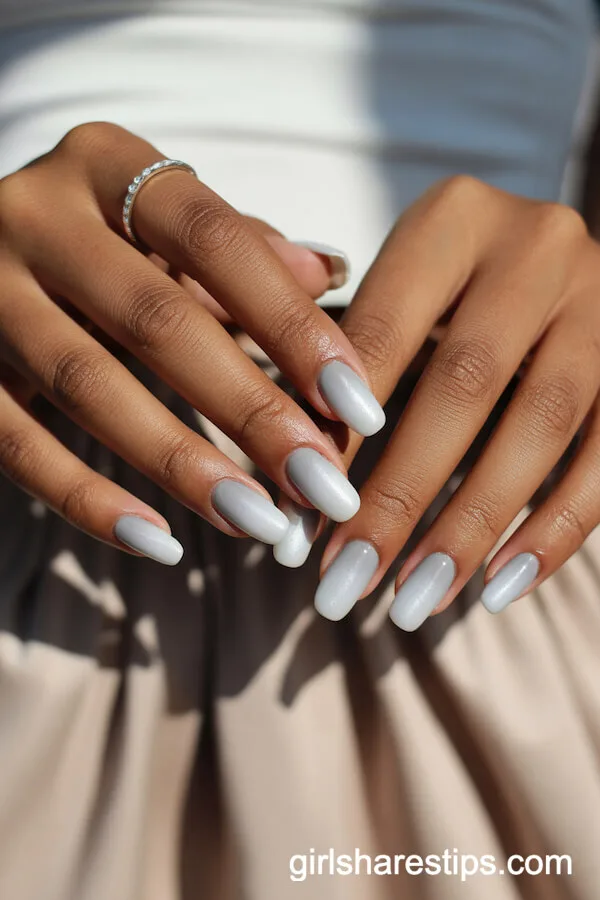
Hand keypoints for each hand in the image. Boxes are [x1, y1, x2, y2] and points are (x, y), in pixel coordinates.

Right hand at [0, 122, 384, 564]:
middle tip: (322, 481)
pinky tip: (162, 543)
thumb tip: (330, 275)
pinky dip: (89, 501)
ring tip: (260, 521)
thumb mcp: (160, 220)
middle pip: (157, 320)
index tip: (356, 403)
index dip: (291, 323)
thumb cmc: (94, 238)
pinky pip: (17, 446)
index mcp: (103, 164)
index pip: (215, 238)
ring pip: (88, 386)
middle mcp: (35, 214)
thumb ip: (240, 246)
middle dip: (250, 409)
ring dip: (181, 464)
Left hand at [301, 177, 599, 626]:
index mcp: (453, 218)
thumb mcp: (395, 290)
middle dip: (399, 496)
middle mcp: (535, 247)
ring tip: (412, 602)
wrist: (547, 261)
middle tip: (345, 583)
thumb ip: (341, 357)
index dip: (341, 425)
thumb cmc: (445, 288)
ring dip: (471, 527)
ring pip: (540, 428)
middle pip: (463, 385)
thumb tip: (293, 485)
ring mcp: (599, 301)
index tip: (301, 516)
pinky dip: (553, 531)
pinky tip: (500, 589)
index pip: (382, 329)